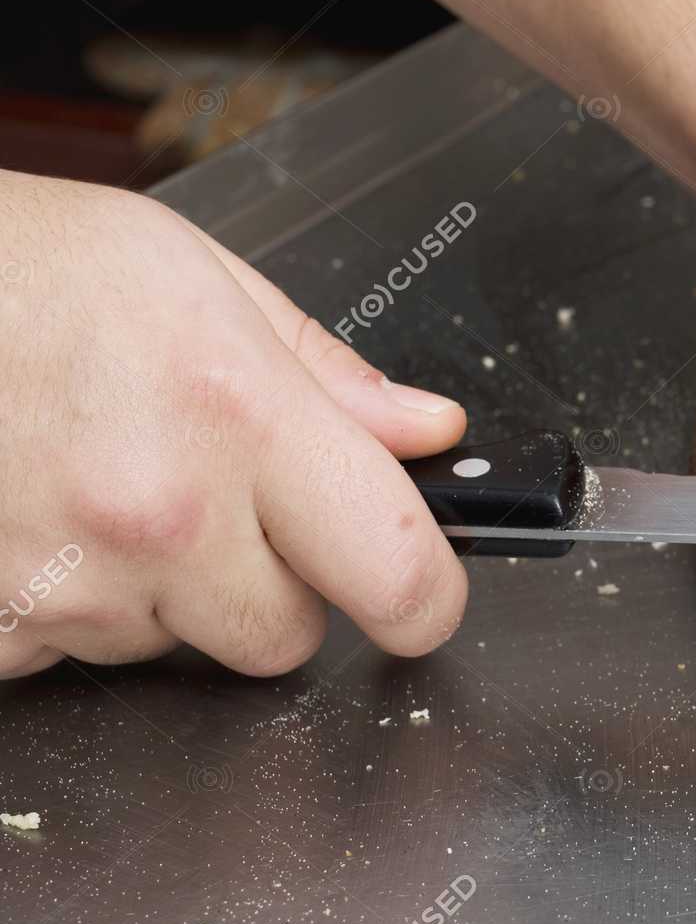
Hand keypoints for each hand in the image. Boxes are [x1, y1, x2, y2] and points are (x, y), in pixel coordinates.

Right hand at [0, 172, 468, 678]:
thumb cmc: (25, 269)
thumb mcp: (201, 278)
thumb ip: (329, 374)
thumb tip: (428, 434)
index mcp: (240, 416)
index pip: (397, 570)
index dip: (426, 596)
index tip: (424, 592)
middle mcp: (160, 514)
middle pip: (288, 636)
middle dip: (277, 587)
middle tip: (223, 502)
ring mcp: (67, 583)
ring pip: (176, 646)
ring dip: (165, 591)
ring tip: (107, 483)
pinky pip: (74, 653)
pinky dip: (72, 605)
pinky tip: (43, 517)